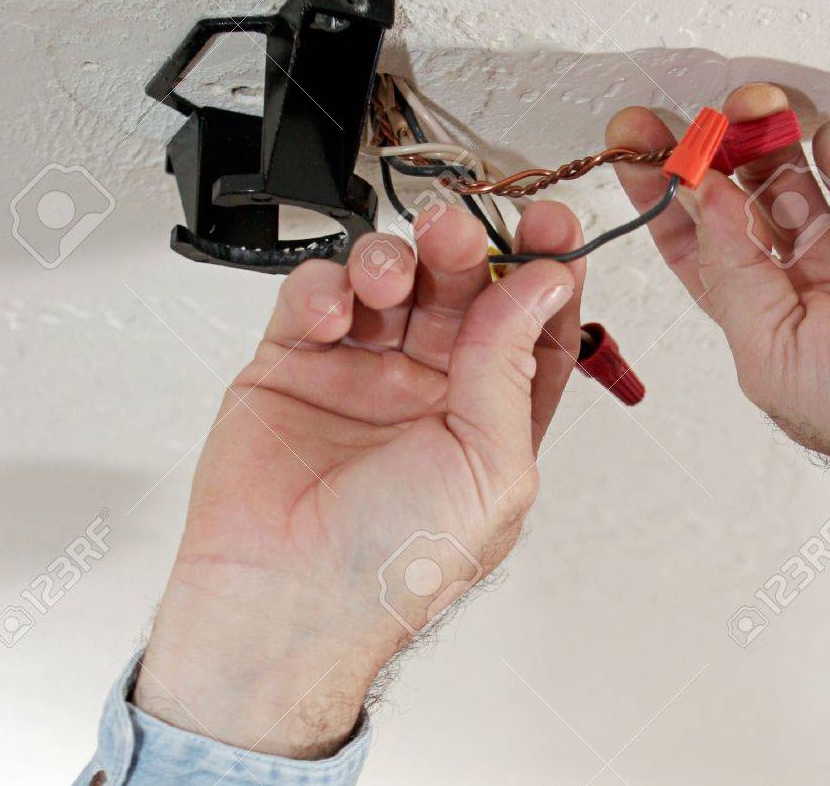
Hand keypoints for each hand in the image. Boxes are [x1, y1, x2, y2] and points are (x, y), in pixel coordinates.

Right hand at [135, 203, 583, 757]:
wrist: (278, 603)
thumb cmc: (390, 568)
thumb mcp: (489, 471)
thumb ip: (510, 369)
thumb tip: (542, 285)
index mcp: (487, 418)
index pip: (528, 327)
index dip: (544, 272)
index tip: (551, 226)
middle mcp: (429, 390)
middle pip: (460, 291)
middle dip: (465, 250)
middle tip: (458, 233)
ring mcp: (361, 373)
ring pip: (390, 281)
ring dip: (395, 260)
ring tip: (391, 278)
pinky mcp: (295, 364)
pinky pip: (316, 297)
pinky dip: (325, 286)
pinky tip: (333, 312)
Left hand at [608, 83, 829, 553]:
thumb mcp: (778, 356)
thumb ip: (731, 273)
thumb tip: (697, 193)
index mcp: (768, 296)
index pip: (699, 226)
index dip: (663, 180)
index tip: (632, 132)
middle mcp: (818, 254)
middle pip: (762, 166)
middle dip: (743, 130)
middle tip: (743, 113)